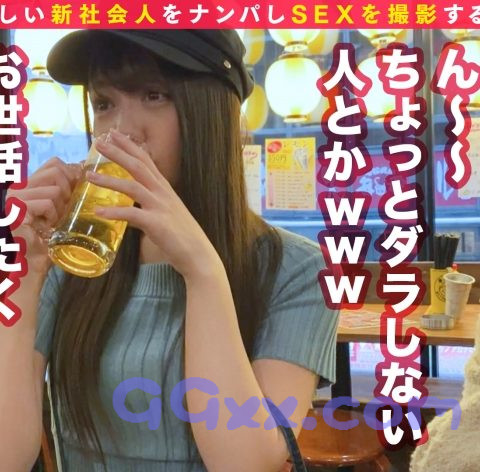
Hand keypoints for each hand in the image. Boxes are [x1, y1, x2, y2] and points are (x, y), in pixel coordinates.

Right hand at [6, 157, 82, 274]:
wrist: (31, 264)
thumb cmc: (47, 239)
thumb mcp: (59, 210)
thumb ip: (66, 191)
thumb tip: (85, 169)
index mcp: (29, 184)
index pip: (55, 163)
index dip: (72, 173)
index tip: (78, 189)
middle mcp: (19, 186)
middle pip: (56, 170)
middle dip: (69, 189)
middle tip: (67, 209)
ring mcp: (16, 196)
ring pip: (55, 189)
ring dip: (61, 208)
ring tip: (54, 222)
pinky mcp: (17, 208)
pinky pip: (47, 202)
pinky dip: (53, 215)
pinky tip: (47, 227)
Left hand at [87, 129, 221, 278]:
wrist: (198, 254)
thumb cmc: (182, 236)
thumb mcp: (168, 213)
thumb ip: (152, 205)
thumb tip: (134, 209)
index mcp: (165, 189)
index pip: (146, 161)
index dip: (130, 146)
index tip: (114, 134)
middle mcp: (163, 193)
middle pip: (138, 166)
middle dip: (118, 152)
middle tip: (99, 141)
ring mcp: (160, 207)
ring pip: (132, 187)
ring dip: (110, 180)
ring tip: (89, 176)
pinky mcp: (156, 224)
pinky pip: (132, 215)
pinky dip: (114, 213)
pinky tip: (98, 212)